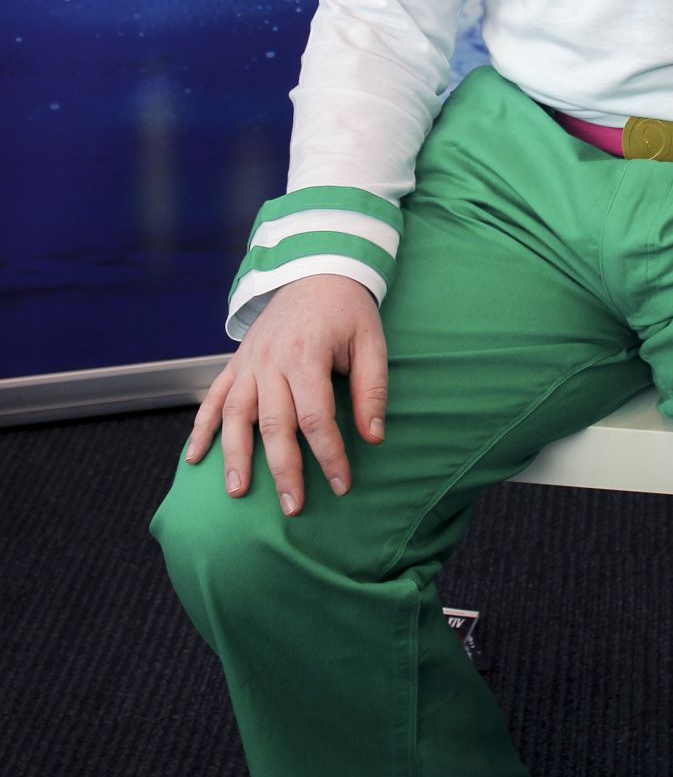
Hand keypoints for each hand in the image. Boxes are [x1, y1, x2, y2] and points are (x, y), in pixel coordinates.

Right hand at [184, 275, 387, 515]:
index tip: (342, 485)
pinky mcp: (237, 362)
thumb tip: (374, 437)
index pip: (316, 416)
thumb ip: (371, 390)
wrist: (315, 268)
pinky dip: (201, 427)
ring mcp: (249, 362)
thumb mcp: (371, 342)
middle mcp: (271, 361)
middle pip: (274, 423)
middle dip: (283, 469)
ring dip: (234, 455)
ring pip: (235, 414)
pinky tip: (194, 458)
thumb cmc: (347, 310)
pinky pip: (214, 397)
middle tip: (292, 508)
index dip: (330, 454)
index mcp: (307, 355)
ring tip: (237, 491)